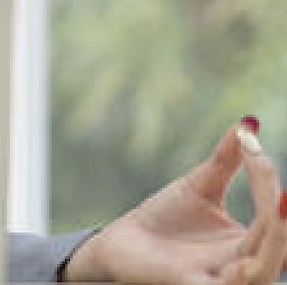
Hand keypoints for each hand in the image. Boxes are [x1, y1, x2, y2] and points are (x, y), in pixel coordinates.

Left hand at [63, 119, 286, 284]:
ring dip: (276, 243)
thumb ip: (226, 160)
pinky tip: (242, 266)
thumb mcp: (200, 186)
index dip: (267, 181)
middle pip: (280, 248)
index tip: (250, 144)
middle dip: (285, 221)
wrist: (121, 243)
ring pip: (262, 271)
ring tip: (282, 206)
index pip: (276, 215)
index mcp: (251, 244)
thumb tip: (248, 124)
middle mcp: (244, 265)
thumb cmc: (164, 219)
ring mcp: (219, 279)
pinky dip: (237, 279)